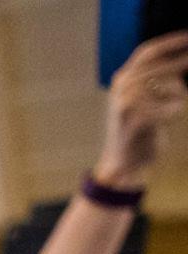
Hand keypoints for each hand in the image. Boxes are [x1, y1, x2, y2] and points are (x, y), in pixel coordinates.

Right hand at [97, 33, 187, 187]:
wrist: (123, 163)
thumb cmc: (140, 131)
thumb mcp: (142, 100)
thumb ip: (153, 80)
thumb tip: (182, 58)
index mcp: (122, 80)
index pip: (148, 52)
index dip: (171, 42)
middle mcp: (121, 88)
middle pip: (163, 66)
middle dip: (184, 62)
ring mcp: (126, 104)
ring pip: (171, 86)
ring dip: (179, 96)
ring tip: (173, 109)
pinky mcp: (135, 121)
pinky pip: (172, 107)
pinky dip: (177, 111)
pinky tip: (170, 117)